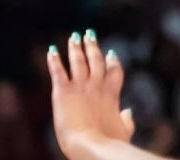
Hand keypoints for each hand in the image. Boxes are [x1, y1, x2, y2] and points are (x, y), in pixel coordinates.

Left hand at [47, 31, 134, 156]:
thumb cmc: (109, 142)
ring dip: (76, 48)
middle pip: (95, 60)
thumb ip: (127, 120)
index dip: (112, 61)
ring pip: (78, 61)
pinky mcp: (63, 91)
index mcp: (111, 93)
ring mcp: (80, 87)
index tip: (110, 53)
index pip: (114, 70)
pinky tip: (51, 51)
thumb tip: (129, 112)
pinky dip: (54, 61)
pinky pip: (58, 71)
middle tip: (89, 34)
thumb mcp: (124, 130)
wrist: (90, 144)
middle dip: (92, 46)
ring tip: (74, 36)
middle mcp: (97, 86)